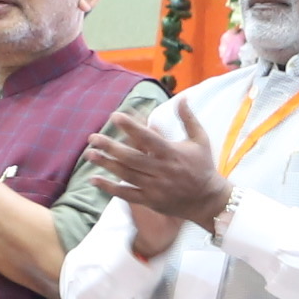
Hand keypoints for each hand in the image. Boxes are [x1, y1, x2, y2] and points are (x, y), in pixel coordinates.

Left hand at [82, 112, 228, 241]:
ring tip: (89, 154)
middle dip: (110, 147)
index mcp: (172, 153)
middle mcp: (162, 170)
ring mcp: (155, 187)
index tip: (115, 116)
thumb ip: (188, 119)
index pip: (148, 138)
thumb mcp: (200, 140)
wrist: (209, 200)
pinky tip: (94, 179)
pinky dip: (110, 187)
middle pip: (131, 157)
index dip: (131, 127)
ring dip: (106, 164)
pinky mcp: (151, 201)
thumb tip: (182, 97)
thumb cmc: (203, 167)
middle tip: (92, 137)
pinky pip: (127, 194)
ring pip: (126, 174)